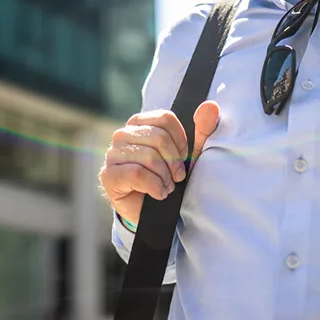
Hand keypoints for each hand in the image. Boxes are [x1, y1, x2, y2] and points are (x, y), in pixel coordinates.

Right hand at [99, 101, 219, 225]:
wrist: (154, 213)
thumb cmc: (169, 178)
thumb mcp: (190, 154)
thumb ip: (203, 129)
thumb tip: (210, 105)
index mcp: (139, 123)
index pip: (165, 118)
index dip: (180, 141)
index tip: (183, 158)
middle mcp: (122, 134)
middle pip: (158, 138)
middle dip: (174, 162)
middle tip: (177, 178)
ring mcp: (112, 154)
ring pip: (149, 157)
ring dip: (165, 178)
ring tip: (167, 187)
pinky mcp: (109, 175)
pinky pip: (138, 173)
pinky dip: (155, 187)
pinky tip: (158, 194)